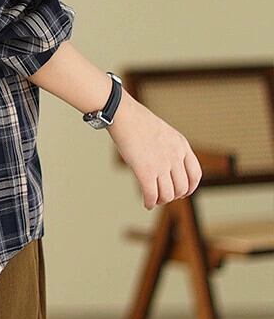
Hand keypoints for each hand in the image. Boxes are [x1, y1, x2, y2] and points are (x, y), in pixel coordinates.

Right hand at [108, 93, 202, 209]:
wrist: (123, 114)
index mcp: (181, 145)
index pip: (195, 174)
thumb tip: (165, 168)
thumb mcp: (163, 132)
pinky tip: (146, 203)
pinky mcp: (145, 171)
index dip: (190, 187)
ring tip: (154, 199)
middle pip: (181, 188)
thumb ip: (169, 149)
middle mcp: (175, 156)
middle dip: (173, 196)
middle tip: (163, 196)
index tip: (182, 192)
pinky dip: (150, 202)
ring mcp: (161, 164)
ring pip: (167, 194)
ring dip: (161, 200)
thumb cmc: (137, 121)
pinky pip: (151, 194)